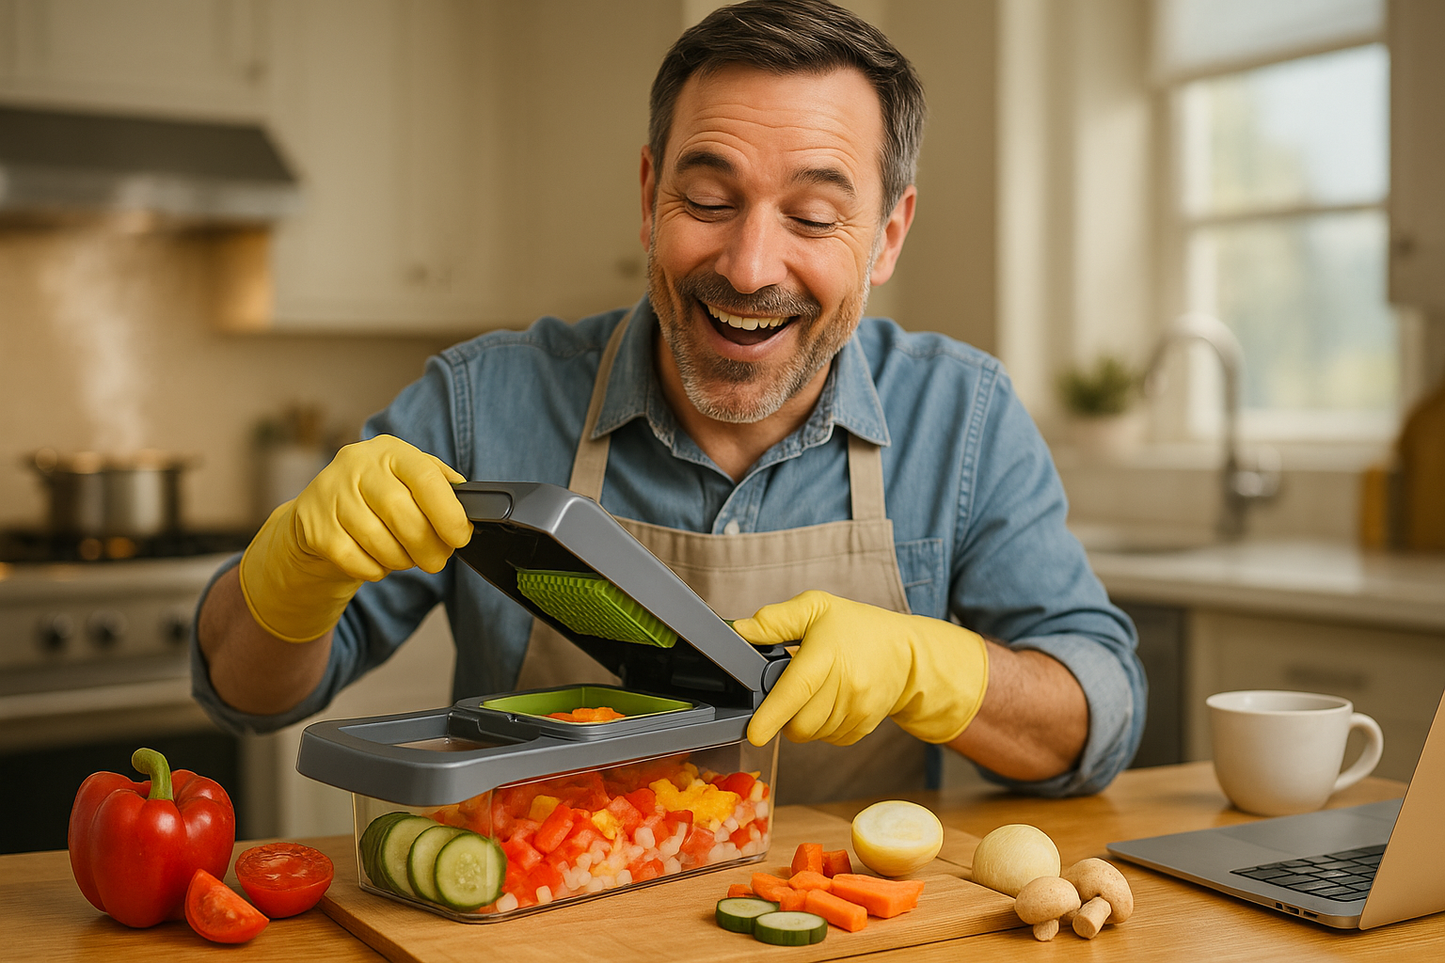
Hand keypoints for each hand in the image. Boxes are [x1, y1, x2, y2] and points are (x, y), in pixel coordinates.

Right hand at [238, 434, 472, 641]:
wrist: (320, 510)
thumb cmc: (379, 494)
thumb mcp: (409, 477)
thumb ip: (441, 485)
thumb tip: (470, 504)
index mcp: (390, 451)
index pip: (426, 477)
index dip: (448, 513)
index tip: (460, 537)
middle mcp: (357, 465)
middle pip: (402, 514)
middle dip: (428, 546)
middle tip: (437, 560)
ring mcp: (331, 494)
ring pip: (379, 542)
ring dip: (401, 560)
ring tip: (406, 557)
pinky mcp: (315, 527)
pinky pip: (355, 560)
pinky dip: (375, 570)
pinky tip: (378, 561)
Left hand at [734, 591, 988, 746]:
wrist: (907, 654)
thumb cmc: (856, 627)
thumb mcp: (816, 608)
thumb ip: (775, 620)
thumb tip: (739, 630)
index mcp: (828, 653)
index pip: (797, 690)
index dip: (772, 714)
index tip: (754, 733)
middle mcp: (846, 685)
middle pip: (799, 722)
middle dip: (783, 715)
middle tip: (791, 690)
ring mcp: (858, 710)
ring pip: (812, 734)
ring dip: (803, 720)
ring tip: (815, 691)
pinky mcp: (864, 727)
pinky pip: (829, 739)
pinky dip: (822, 727)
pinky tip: (831, 702)